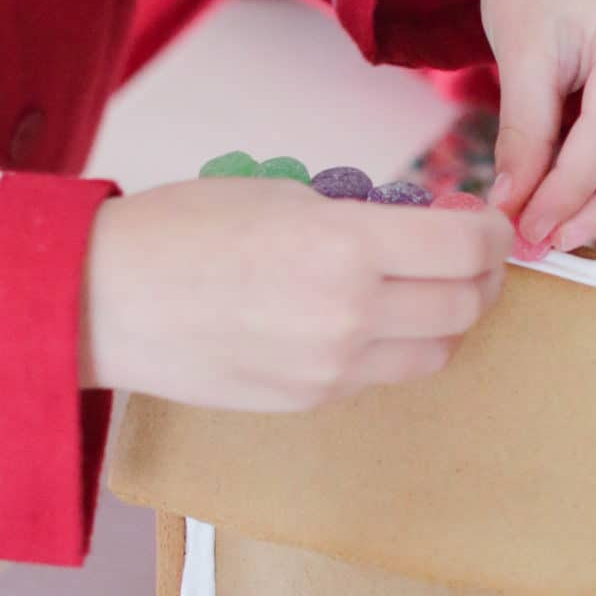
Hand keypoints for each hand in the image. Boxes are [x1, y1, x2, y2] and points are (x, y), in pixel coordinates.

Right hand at [80, 182, 511, 407]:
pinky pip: (382, 376)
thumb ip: (362, 215)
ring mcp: (333, 369)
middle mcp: (350, 316)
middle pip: (466, 306)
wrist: (103, 301)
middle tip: (468, 254)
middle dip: (481, 276)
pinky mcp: (311, 401)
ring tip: (422, 289)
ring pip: (436, 352)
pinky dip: (393, 347)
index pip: (467, 248)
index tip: (486, 222)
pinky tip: (364, 318)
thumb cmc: (178, 231)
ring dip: (446, 319)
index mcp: (345, 247)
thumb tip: (424, 227)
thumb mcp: (282, 194)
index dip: (492, 233)